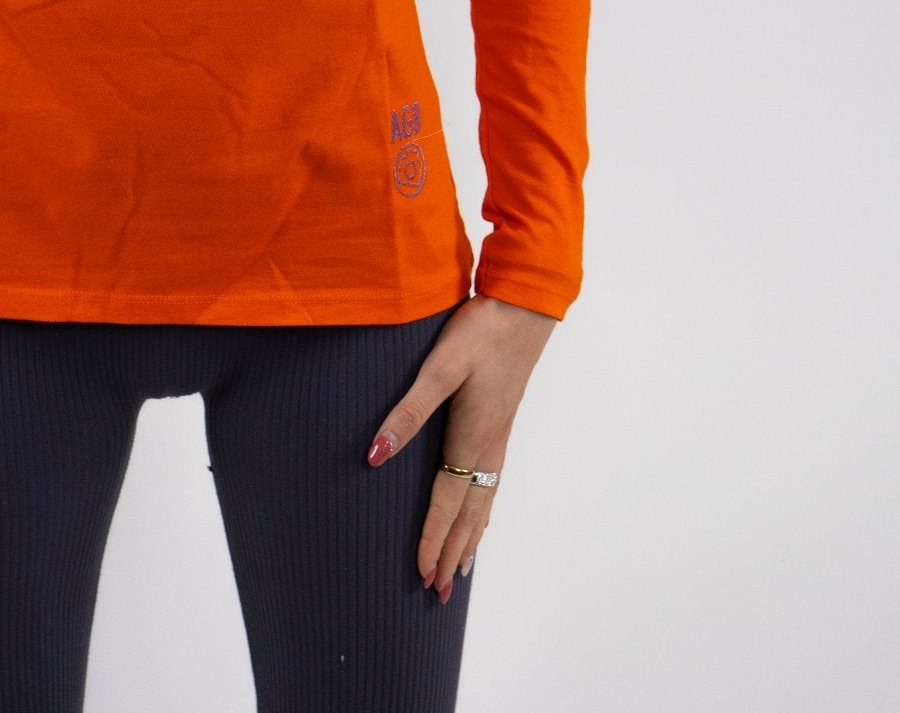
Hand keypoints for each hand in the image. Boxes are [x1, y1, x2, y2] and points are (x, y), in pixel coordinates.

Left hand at [366, 292, 556, 601]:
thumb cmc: (480, 333)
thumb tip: (375, 456)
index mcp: (471, 438)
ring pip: (484, 502)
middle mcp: (489, 447)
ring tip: (462, 569)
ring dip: (471, 537)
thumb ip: (407, 411)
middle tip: (440, 593)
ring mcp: (500, 437)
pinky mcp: (502, 423)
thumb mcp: (439, 368)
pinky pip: (492, 483)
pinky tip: (480, 509)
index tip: (423, 576)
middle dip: (453, 553)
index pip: (446, 503)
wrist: (525, 307)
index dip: (432, 540)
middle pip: (470, 514)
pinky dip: (483, 510)